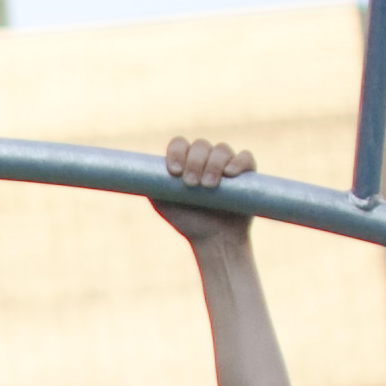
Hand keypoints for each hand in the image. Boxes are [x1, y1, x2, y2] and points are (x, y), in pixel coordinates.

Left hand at [155, 133, 258, 253]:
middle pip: (201, 145)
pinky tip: (231, 174)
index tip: (174, 172)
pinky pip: (246, 158)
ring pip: (222, 149)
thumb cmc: (188, 222)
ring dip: (214, 164)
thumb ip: (152, 187)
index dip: (177, 152)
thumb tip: (138, 174)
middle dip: (195, 162)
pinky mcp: (247, 174)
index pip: (180, 144)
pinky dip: (238, 162)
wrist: (215, 241)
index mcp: (186, 162)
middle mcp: (206, 159)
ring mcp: (227, 165)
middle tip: (191, 184)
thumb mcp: (163, 205)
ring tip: (209, 186)